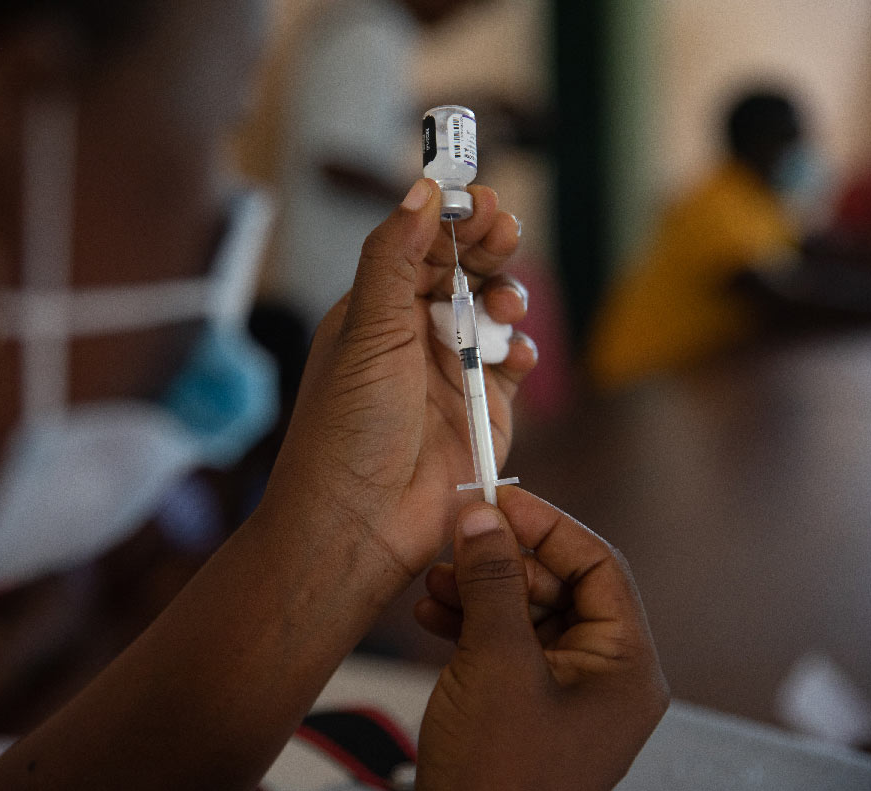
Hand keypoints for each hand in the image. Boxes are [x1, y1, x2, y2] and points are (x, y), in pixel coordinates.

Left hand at [259, 179, 535, 576]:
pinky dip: (522, 349)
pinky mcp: (484, 409)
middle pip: (463, 271)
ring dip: (506, 296)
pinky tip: (514, 354)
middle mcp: (413, 335)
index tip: (476, 196)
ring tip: (504, 306)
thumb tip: (422, 191)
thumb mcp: (367, 329)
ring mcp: (450, 371)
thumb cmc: (348, 427)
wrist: (362, 519)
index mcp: (375, 311)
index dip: (449, 218)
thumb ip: (396, 256)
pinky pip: (513, 363)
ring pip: (493, 312)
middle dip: (486, 246)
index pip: (420, 245)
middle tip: (503, 230)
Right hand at [414, 488, 667, 790]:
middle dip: (505, 561)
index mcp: (625, 668)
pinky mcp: (528, 706)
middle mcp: (604, 678)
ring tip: (437, 580)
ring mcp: (566, 695)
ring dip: (480, 591)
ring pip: (528, 614)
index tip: (502, 499)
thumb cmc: (501, 779)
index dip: (549, 527)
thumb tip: (486, 520)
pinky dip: (472, 624)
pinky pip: (507, 645)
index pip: (599, 567)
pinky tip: (435, 613)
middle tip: (461, 538)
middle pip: (561, 587)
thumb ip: (493, 583)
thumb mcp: (496, 664)